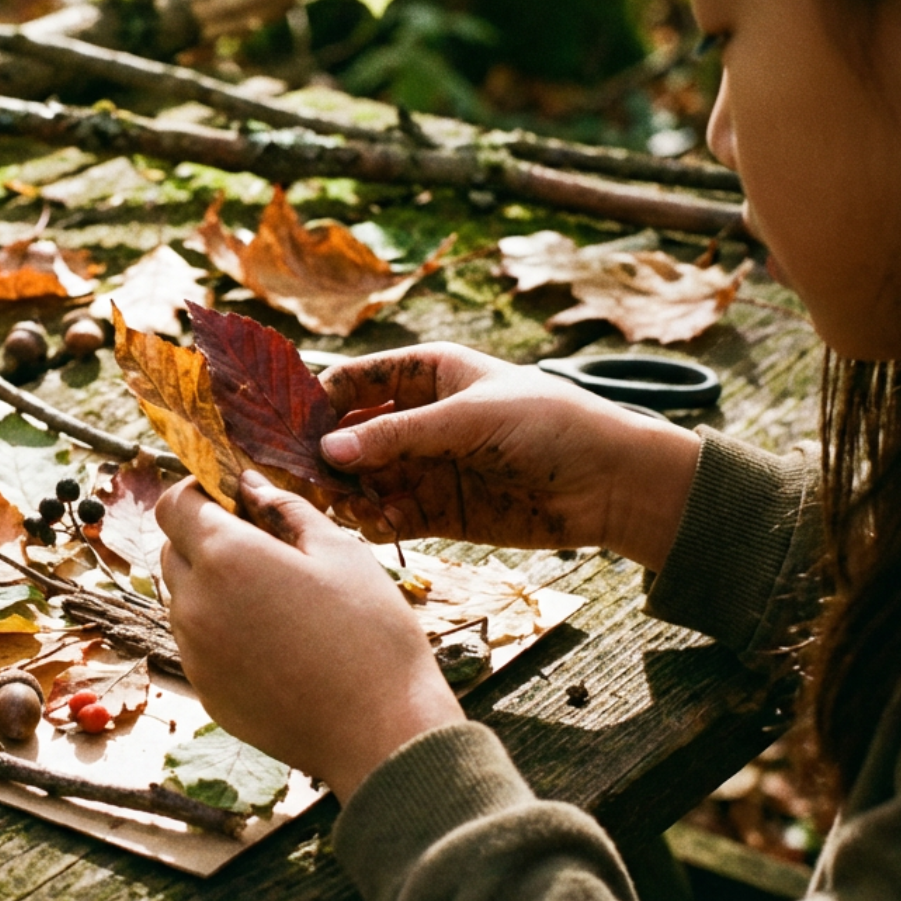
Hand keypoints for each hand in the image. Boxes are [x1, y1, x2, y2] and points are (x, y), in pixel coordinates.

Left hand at [157, 471, 463, 802]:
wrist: (380, 733)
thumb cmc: (371, 635)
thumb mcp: (340, 552)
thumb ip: (286, 509)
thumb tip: (251, 485)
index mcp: (226, 557)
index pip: (175, 504)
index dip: (198, 491)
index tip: (232, 496)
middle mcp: (195, 603)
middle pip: (172, 549)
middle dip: (206, 536)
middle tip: (262, 544)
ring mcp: (194, 652)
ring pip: (183, 597)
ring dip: (212, 583)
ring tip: (274, 597)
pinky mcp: (204, 689)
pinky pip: (197, 641)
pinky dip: (220, 627)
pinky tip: (273, 639)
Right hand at [318, 343, 700, 570]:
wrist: (613, 483)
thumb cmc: (551, 425)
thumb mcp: (470, 419)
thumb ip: (398, 436)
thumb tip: (327, 453)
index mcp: (424, 374)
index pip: (351, 383)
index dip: (316, 405)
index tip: (287, 434)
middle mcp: (416, 419)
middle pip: (347, 438)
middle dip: (325, 461)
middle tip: (308, 485)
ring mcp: (425, 466)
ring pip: (362, 482)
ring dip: (350, 498)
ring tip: (353, 511)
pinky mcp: (438, 510)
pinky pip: (388, 516)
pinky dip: (377, 523)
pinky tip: (383, 526)